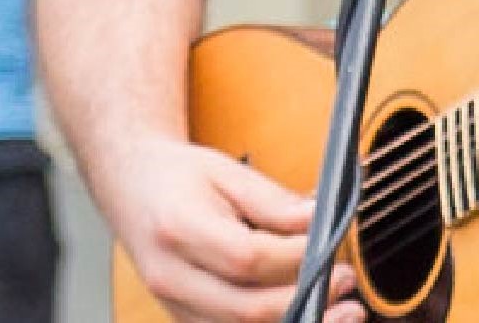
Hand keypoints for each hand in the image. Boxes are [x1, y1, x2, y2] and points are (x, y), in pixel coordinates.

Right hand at [103, 136, 360, 322]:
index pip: (246, 258)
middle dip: (306, 302)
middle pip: (244, 308)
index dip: (298, 261)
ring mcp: (173, 304)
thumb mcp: (227, 171)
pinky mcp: (184, 318)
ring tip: (339, 312)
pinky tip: (303, 315)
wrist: (131, 186)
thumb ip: (274, 201)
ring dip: (294, 321)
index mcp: (178, 228)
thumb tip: (320, 222)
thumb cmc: (178, 176)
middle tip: (347, 286)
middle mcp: (170, 276)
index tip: (337, 255)